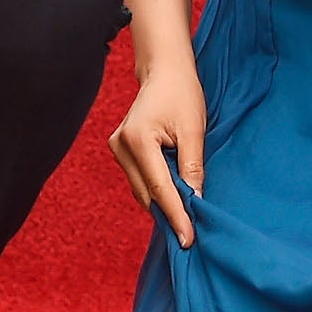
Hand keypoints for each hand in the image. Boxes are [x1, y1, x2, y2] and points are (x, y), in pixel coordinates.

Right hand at [107, 62, 205, 248]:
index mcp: (138, 139)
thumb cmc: (182, 95)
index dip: (175, 215)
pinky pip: (139, 180)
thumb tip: (194, 201)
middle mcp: (121, 146)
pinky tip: (173, 198)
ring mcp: (117, 149)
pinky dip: (156, 191)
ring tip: (185, 218)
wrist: (164, 72)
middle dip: (169, 214)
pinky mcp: (120, 150)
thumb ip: (192, 167)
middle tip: (191, 236)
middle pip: (146, 193)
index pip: (159, 188)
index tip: (187, 239)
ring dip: (162, 203)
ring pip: (141, 190)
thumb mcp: (193, 130)